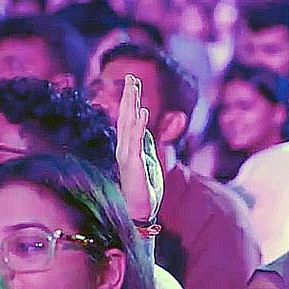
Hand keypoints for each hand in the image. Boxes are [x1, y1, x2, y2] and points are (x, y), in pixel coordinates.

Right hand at [116, 74, 162, 221]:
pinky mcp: (133, 165)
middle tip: (132, 77)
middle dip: (129, 96)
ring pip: (128, 125)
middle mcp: (124, 148)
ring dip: (131, 105)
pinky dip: (138, 127)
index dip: (130, 99)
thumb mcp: (155, 158)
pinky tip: (142, 113)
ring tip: (134, 87)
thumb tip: (164, 122)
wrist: (140, 211)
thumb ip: (157, 140)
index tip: (133, 81)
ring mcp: (127, 156)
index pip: (128, 118)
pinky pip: (135, 142)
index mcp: (128, 146)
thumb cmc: (146, 188)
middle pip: (126, 116)